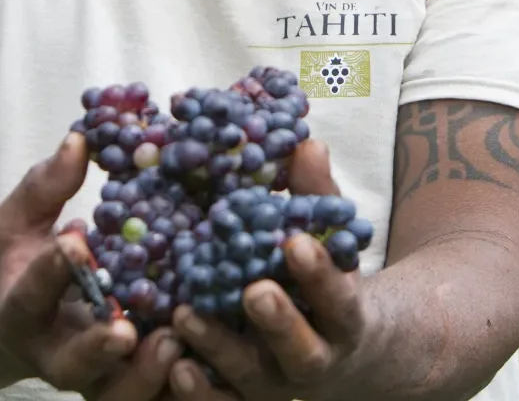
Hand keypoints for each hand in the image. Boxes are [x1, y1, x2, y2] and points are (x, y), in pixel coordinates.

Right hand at [0, 133, 183, 398]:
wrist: (21, 319)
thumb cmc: (24, 258)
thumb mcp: (22, 220)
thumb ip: (46, 186)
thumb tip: (79, 139)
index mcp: (21, 312)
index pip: (32, 294)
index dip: (51, 272)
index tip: (75, 243)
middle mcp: (55, 354)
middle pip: (73, 367)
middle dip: (97, 349)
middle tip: (128, 330)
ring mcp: (94, 376)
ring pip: (116, 394)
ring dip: (145, 376)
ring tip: (175, 342)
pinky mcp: (129, 384)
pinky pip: (153, 395)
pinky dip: (180, 384)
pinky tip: (212, 356)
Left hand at [167, 140, 374, 400]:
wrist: (343, 356)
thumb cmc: (328, 285)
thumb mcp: (329, 245)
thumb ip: (316, 200)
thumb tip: (307, 142)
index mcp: (345, 318)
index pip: (338, 298)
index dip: (319, 274)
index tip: (296, 243)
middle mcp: (315, 360)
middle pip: (300, 350)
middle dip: (278, 321)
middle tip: (253, 290)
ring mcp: (279, 388)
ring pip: (252, 379)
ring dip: (220, 350)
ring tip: (186, 317)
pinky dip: (200, 392)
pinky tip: (173, 365)